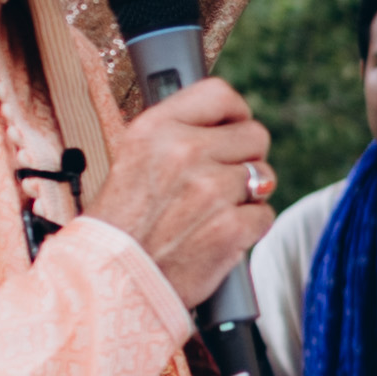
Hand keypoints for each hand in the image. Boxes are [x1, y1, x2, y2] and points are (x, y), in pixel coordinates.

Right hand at [98, 79, 274, 301]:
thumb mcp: (132, 158)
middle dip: (245, 158)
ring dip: (247, 195)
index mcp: (156, 129)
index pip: (220, 94)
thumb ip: (175, 134)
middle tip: (222, 180)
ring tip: (214, 211)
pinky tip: (219, 234)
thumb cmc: (121, 224)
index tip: (232, 129)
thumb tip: (223, 123)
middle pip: (254, 135)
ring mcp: (211, 190)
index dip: (234, 114)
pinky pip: (264, 214)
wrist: (112, 281)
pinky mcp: (231, 227)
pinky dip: (248, 228)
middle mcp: (184, 152)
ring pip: (263, 177)